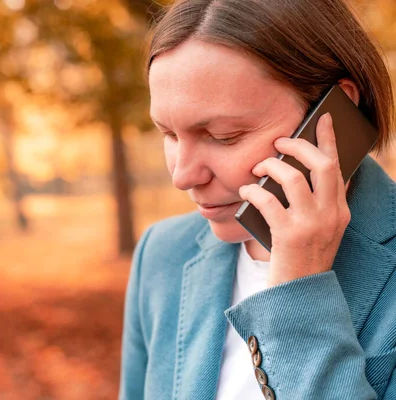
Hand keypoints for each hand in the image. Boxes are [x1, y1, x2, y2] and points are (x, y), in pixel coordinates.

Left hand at [238, 113, 350, 286]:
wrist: (299, 294)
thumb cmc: (301, 256)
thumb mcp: (319, 229)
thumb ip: (316, 202)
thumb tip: (298, 168)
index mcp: (340, 210)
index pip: (339, 167)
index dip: (330, 140)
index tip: (323, 119)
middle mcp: (331, 215)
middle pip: (321, 165)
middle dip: (298, 146)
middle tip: (279, 142)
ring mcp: (312, 226)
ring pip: (294, 178)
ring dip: (271, 167)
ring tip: (257, 168)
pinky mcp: (288, 236)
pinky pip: (268, 201)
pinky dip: (253, 191)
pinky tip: (245, 191)